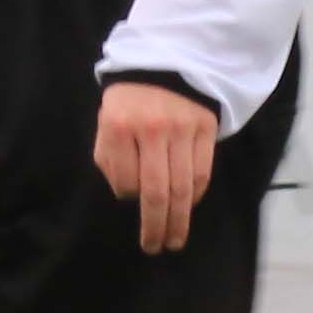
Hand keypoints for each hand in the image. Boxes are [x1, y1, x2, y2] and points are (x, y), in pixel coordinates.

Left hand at [95, 82, 218, 252]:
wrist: (161, 64)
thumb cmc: (127, 102)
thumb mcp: (106, 123)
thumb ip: (110, 159)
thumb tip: (125, 196)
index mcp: (119, 127)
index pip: (126, 180)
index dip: (128, 198)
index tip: (130, 205)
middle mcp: (152, 129)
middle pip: (157, 191)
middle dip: (156, 225)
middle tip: (155, 247)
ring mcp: (182, 129)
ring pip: (183, 186)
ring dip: (179, 218)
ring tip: (174, 239)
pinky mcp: (206, 128)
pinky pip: (202, 172)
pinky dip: (195, 195)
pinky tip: (188, 207)